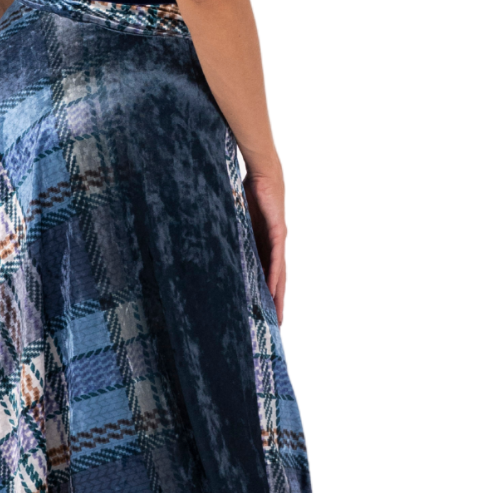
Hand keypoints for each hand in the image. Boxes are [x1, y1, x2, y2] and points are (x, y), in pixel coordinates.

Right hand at [243, 160, 286, 323]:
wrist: (262, 168)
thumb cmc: (249, 188)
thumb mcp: (238, 218)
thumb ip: (232, 233)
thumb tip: (212, 243)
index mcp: (265, 242)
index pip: (268, 271)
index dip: (268, 291)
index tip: (266, 311)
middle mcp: (275, 243)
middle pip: (277, 279)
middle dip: (277, 302)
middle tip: (276, 324)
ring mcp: (278, 238)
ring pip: (279, 274)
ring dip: (278, 296)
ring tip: (277, 316)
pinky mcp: (277, 231)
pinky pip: (276, 260)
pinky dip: (274, 277)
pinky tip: (273, 292)